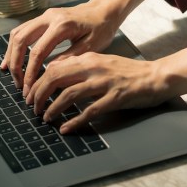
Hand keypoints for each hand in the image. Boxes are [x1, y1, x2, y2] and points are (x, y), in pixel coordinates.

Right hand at [0, 0, 120, 94]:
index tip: (28, 88)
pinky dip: (15, 45)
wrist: (104, 10)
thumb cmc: (102, 28)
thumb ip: (70, 58)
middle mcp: (49, 17)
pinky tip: (13, 58)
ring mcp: (44, 15)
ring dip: (11, 54)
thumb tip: (50, 72)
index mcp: (62, 25)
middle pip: (20, 40)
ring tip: (11, 73)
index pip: (37, 51)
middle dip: (15, 63)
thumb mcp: (91, 46)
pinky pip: (23, 30)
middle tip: (18, 83)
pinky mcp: (43, 18)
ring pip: (17, 33)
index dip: (30, 72)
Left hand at [26, 52, 171, 132]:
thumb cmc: (129, 72)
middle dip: (40, 94)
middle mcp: (94, 67)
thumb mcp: (102, 63)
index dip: (38, 82)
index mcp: (89, 58)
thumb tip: (55, 76)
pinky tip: (66, 128)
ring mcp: (105, 83)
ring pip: (69, 94)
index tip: (31, 95)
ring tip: (46, 118)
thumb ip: (81, 68)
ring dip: (53, 108)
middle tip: (33, 108)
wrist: (155, 76)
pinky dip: (74, 120)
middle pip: (56, 78)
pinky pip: (89, 111)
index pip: (55, 67)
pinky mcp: (115, 98)